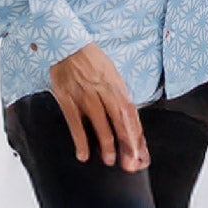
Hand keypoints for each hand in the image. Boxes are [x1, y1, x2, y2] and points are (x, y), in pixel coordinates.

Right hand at [45, 43, 147, 170]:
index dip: (136, 134)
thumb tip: (127, 117)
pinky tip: (83, 154)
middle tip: (129, 162)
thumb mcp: (111, 73)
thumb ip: (118, 94)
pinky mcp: (67, 98)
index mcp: (116, 84)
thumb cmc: (91, 60)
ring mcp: (85, 95)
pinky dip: (80, 140)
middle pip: (119, 120)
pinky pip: (75, 123)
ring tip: (109, 160)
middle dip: (126, 143)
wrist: (67, 45)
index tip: (140, 152)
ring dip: (106, 144)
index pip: (130, 113)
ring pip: (100, 123)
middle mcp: (103, 90)